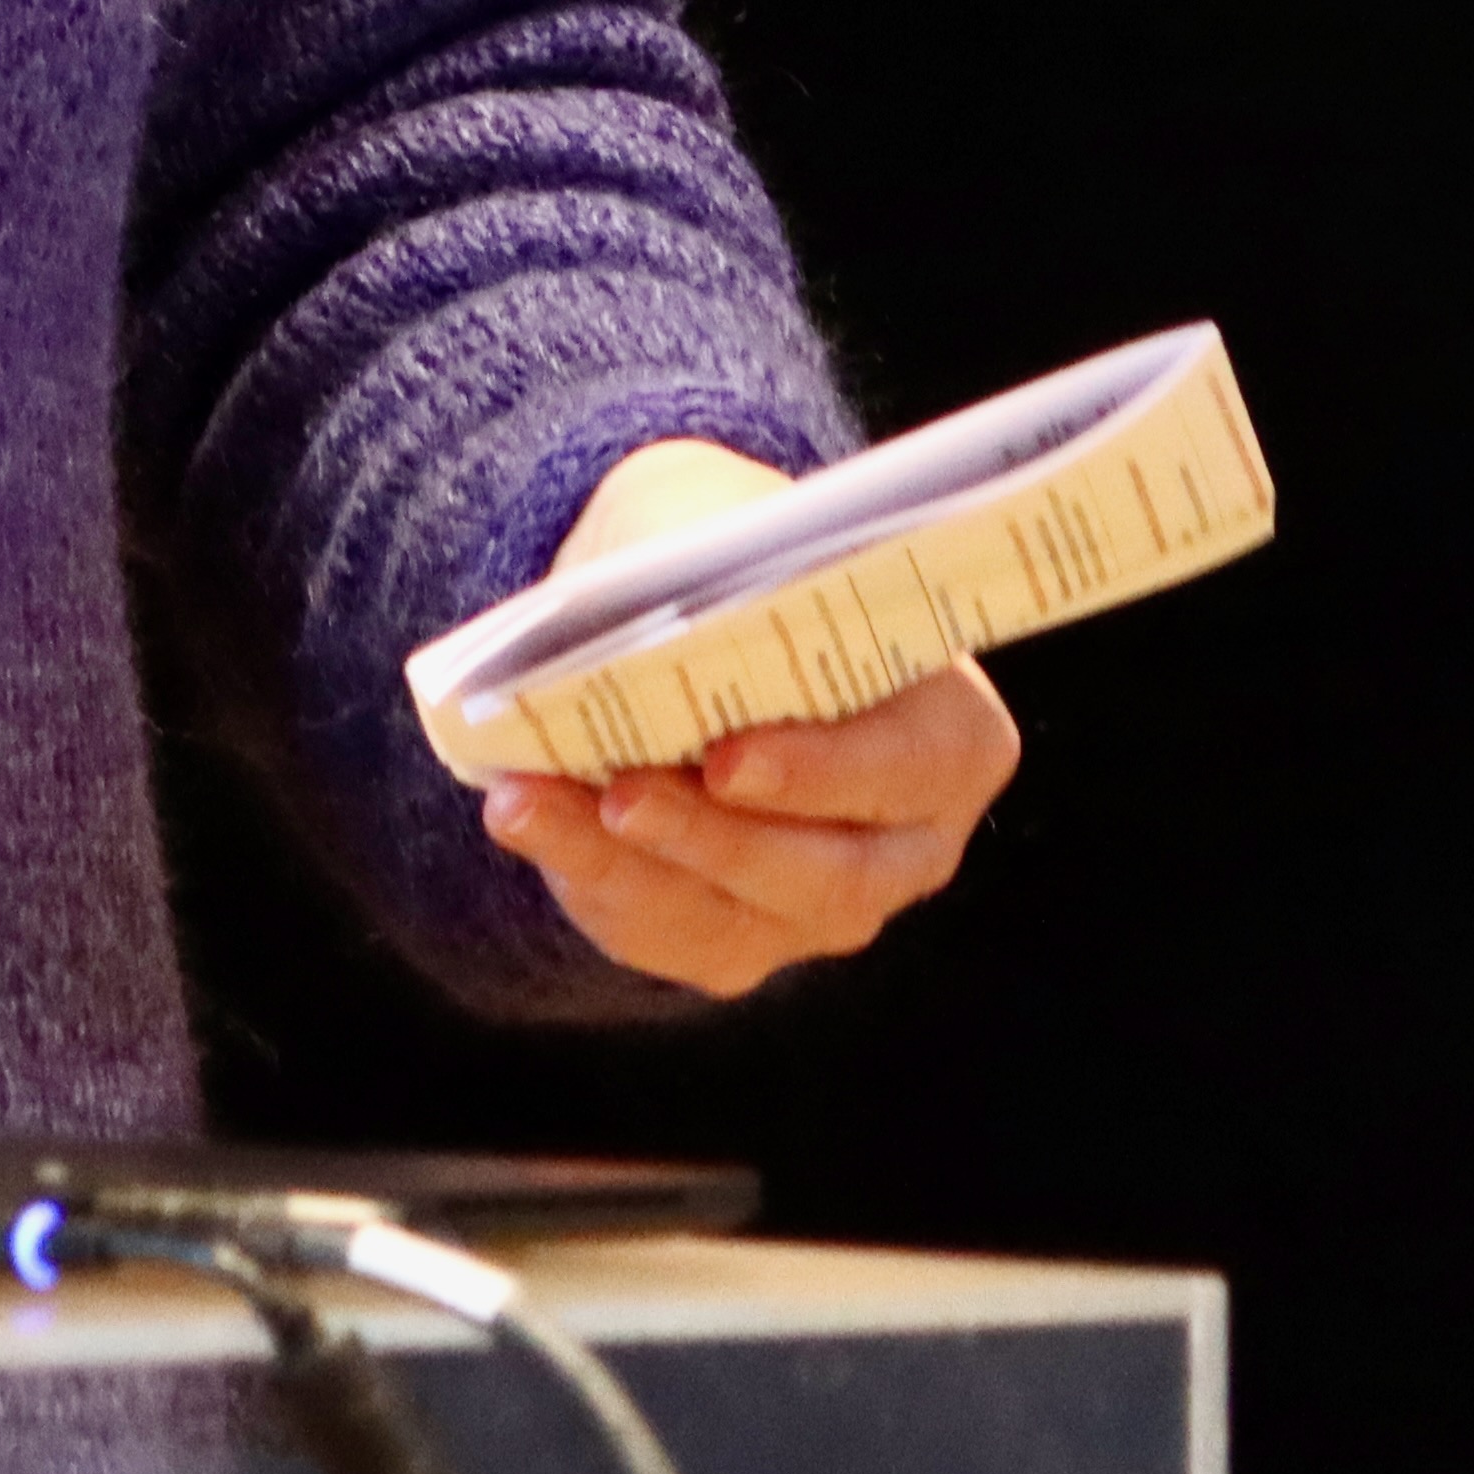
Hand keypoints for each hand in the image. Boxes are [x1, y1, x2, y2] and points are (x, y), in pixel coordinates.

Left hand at [472, 438, 1020, 999]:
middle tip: (622, 793)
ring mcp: (825, 908)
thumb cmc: (741, 572)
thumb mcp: (742, 532)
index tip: (727, 754)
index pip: (913, 767)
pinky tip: (522, 815)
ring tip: (529, 802)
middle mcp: (907, 844)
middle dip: (713, 837)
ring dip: (625, 862)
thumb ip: (720, 561)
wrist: (685, 627)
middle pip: (827, 875)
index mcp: (951, 735)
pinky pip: (665, 932)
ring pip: (733, 917)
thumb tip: (648, 597)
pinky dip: (586, 872)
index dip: (825, 770)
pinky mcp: (737, 941)